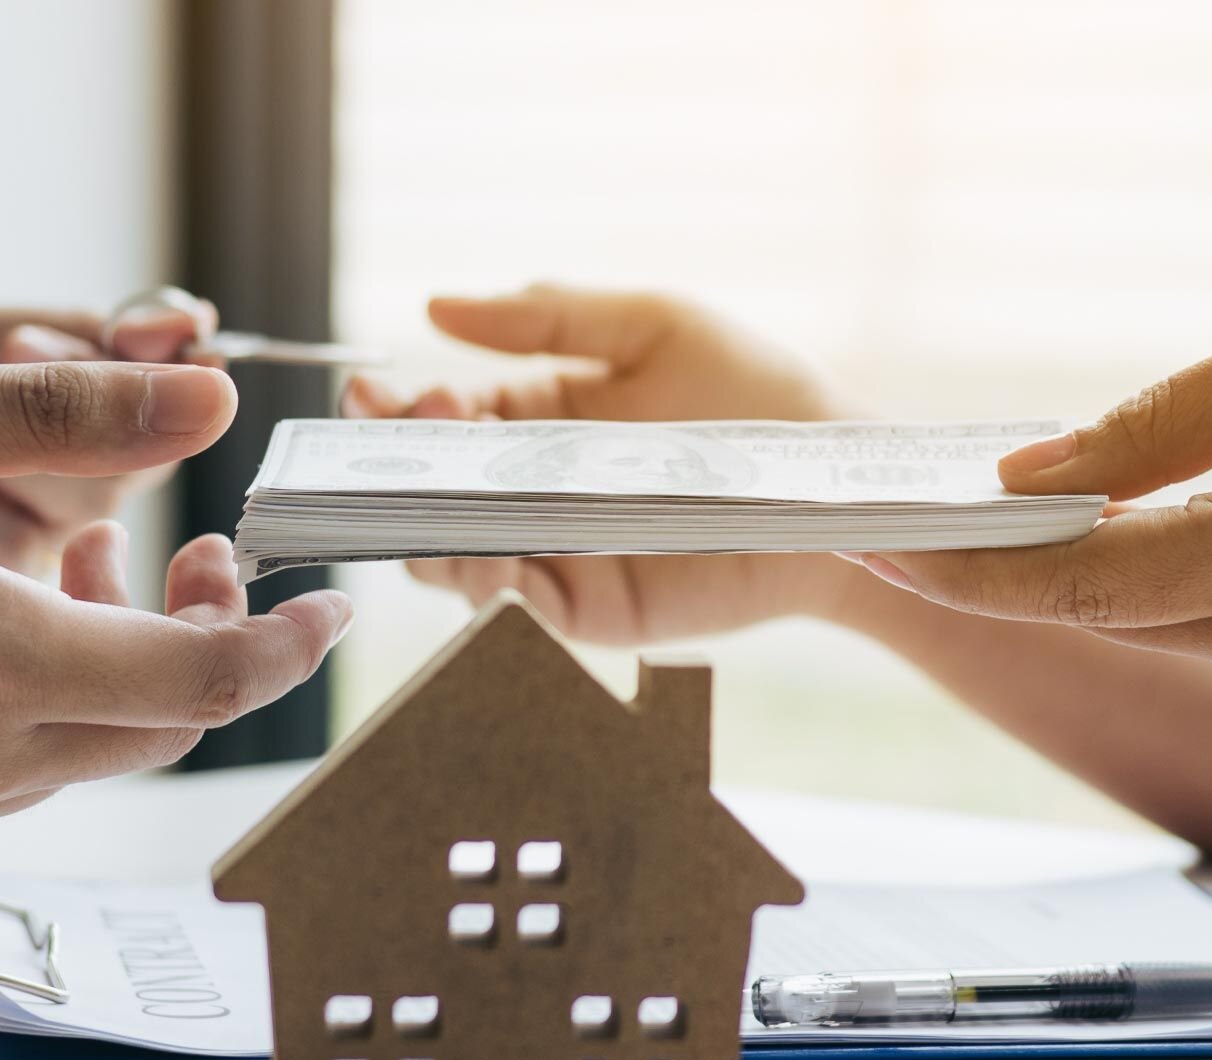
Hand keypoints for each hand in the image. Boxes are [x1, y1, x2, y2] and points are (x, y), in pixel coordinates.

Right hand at [345, 284, 860, 643]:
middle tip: (402, 445)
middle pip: (432, 490)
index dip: (402, 411)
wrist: (831, 484)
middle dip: (397, 469)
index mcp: (540, 418)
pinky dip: (483, 585)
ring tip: (430, 503)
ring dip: (426, 531)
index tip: (380, 397)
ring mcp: (555, 554)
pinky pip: (513, 606)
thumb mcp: (652, 324)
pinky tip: (482, 554)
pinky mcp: (587, 610)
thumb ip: (547, 313)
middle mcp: (535, 490)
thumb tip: (434, 305)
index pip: (443, 417)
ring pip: (453, 555)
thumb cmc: (756, 392)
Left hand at [864, 306, 1211, 702]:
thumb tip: (1018, 478)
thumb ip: (1151, 428)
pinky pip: (1195, 627)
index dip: (966, 567)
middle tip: (874, 516)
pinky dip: (1129, 582)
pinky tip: (1071, 533)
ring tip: (948, 517)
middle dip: (983, 573)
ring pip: (1141, 626)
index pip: (1086, 582)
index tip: (871, 538)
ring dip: (1051, 579)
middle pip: (1097, 617)